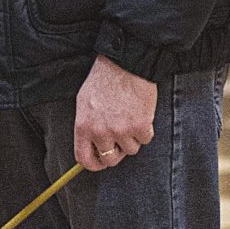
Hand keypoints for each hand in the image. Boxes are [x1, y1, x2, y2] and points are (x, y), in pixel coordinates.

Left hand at [74, 55, 156, 172]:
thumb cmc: (104, 79)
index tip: (101, 161)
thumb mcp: (84, 101)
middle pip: (110, 159)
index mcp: (83, 126)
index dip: (94, 164)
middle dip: (116, 151)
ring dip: (132, 137)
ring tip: (129, 117)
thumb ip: (86, 126)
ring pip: (130, 150)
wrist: (126, 64)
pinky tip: (140, 113)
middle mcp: (101, 132)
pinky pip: (145, 140)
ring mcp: (121, 131)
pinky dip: (145, 130)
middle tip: (120, 136)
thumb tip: (90, 147)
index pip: (84, 159)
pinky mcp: (141, 127)